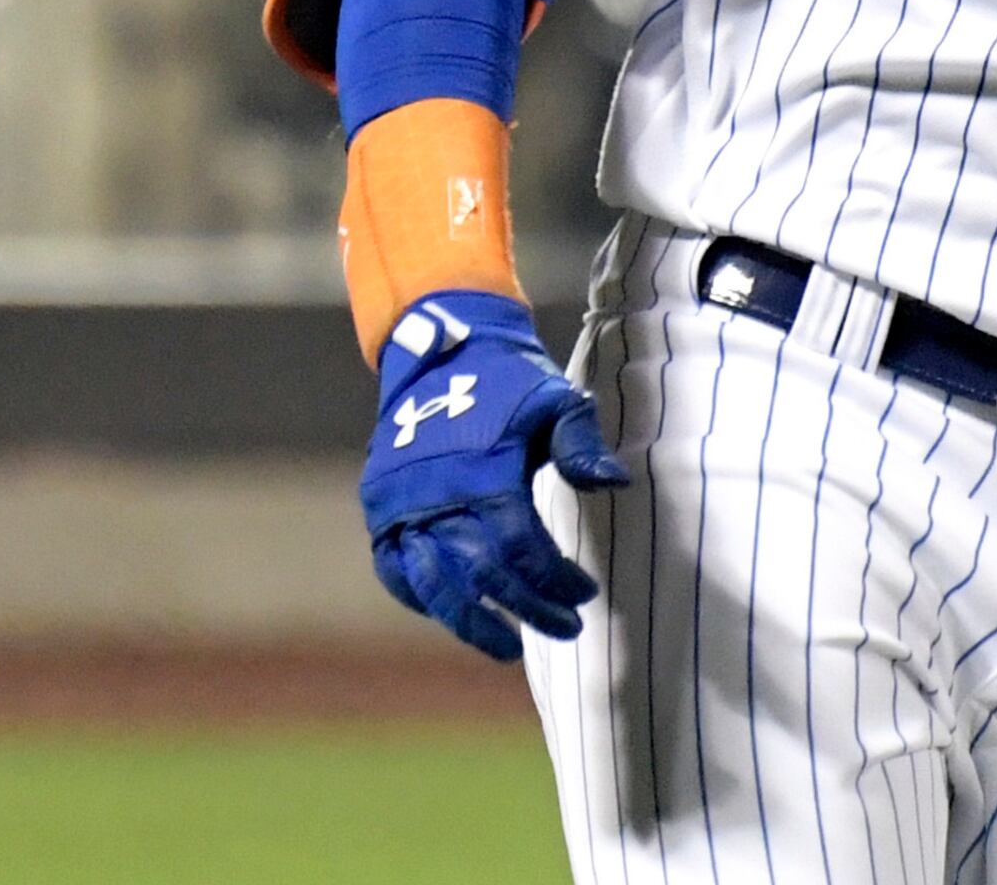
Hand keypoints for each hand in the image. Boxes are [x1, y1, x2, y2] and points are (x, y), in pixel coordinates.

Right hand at [358, 291, 633, 661]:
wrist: (441, 348)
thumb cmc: (510, 381)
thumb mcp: (555, 399)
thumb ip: (582, 444)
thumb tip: (615, 484)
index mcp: (482, 471)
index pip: (519, 548)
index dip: (554, 579)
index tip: (586, 594)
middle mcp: (435, 495)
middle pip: (481, 575)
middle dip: (526, 608)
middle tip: (565, 629)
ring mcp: (400, 506)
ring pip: (432, 585)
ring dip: (470, 622)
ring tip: (507, 648)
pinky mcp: (380, 509)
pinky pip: (397, 572)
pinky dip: (424, 599)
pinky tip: (457, 615)